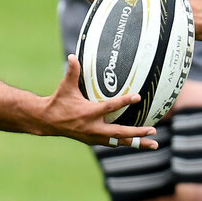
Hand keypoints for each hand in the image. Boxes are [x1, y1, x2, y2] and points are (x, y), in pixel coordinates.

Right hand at [42, 55, 157, 147]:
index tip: (137, 97)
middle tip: (153, 131)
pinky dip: (126, 143)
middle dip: (137, 133)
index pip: (110, 107)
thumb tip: (72, 56)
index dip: (124, 101)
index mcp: (88, 113)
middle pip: (120, 132)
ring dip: (137, 143)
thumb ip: (72, 72)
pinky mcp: (94, 141)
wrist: (47, 121)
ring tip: (154, 144)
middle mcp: (93, 128)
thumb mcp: (65, 87)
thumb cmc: (58, 102)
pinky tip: (139, 143)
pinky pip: (114, 143)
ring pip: (119, 142)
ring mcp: (94, 137)